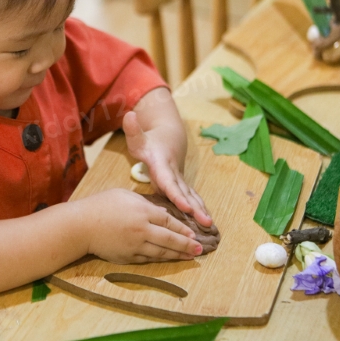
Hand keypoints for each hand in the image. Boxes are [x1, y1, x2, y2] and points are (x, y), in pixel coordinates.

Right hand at [77, 188, 202, 263]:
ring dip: (177, 255)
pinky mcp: (127, 257)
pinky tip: (169, 259)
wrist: (81, 226)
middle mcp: (142, 230)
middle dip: (187, 245)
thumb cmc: (102, 205)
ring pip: (161, 252)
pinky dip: (161, 259)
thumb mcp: (126, 196)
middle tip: (200, 249)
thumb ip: (146, 204)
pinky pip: (148, 259)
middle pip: (170, 239)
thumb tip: (163, 214)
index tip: (194, 233)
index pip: (169, 221)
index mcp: (143, 212)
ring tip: (190, 256)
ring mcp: (135, 246)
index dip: (183, 228)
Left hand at [122, 111, 211, 227]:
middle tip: (205, 221)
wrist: (169, 138)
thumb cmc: (149, 141)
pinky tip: (207, 225)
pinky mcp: (182, 186)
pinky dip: (200, 210)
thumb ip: (133, 129)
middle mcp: (174, 174)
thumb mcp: (138, 136)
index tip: (186, 207)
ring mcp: (180, 180)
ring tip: (210, 226)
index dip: (177, 195)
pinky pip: (192, 199)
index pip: (169, 182)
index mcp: (163, 165)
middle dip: (195, 208)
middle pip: (185, 193)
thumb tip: (129, 115)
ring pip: (192, 196)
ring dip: (201, 210)